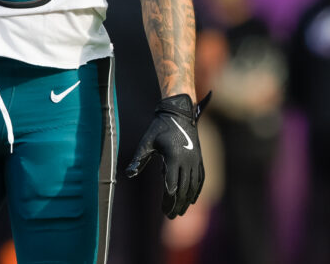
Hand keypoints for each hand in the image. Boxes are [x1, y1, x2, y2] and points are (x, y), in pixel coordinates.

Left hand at [125, 92, 209, 218]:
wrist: (179, 112)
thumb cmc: (159, 127)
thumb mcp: (146, 142)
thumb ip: (138, 159)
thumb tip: (128, 174)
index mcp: (173, 157)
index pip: (172, 186)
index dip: (168, 200)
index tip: (163, 210)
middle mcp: (187, 161)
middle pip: (184, 189)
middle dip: (177, 204)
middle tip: (171, 216)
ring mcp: (195, 160)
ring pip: (193, 186)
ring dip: (187, 201)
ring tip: (180, 212)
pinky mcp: (199, 158)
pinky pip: (200, 179)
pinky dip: (196, 191)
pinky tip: (191, 200)